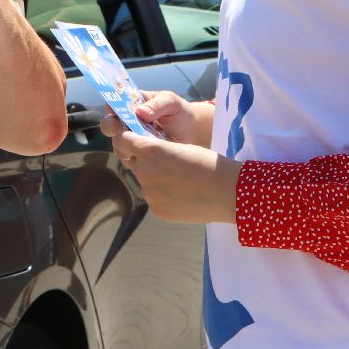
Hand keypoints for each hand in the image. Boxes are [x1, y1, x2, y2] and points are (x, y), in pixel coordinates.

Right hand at [99, 90, 211, 147]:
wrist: (193, 132)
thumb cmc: (179, 112)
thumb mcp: (170, 102)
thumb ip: (156, 104)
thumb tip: (140, 112)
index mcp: (132, 105)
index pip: (114, 103)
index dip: (110, 106)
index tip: (113, 109)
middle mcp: (128, 122)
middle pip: (109, 125)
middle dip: (112, 126)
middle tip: (121, 128)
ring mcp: (133, 139)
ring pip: (117, 143)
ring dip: (123, 144)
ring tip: (139, 144)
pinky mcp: (139, 155)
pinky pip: (128, 158)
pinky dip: (133, 157)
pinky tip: (146, 156)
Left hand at [108, 128, 238, 224]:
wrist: (226, 191)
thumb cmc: (206, 163)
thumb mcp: (179, 147)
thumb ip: (156, 150)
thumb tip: (142, 155)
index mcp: (149, 150)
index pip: (122, 141)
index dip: (127, 140)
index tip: (134, 141)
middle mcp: (144, 170)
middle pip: (134, 163)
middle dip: (144, 161)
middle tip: (166, 164)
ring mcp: (149, 192)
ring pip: (145, 182)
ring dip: (155, 179)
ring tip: (180, 181)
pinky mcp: (156, 209)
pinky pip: (155, 198)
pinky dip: (164, 196)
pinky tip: (182, 194)